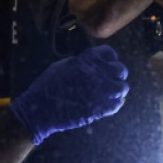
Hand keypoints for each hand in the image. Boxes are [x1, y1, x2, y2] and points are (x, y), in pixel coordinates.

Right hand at [9, 45, 128, 144]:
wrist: (40, 109)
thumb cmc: (48, 85)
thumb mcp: (63, 65)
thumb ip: (81, 63)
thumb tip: (93, 64)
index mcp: (86, 60)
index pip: (109, 53)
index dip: (110, 59)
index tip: (107, 65)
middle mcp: (96, 73)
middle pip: (120, 70)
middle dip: (117, 75)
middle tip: (111, 81)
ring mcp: (99, 92)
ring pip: (122, 88)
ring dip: (118, 90)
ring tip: (111, 94)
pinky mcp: (98, 109)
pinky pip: (116, 105)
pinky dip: (114, 105)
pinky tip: (107, 105)